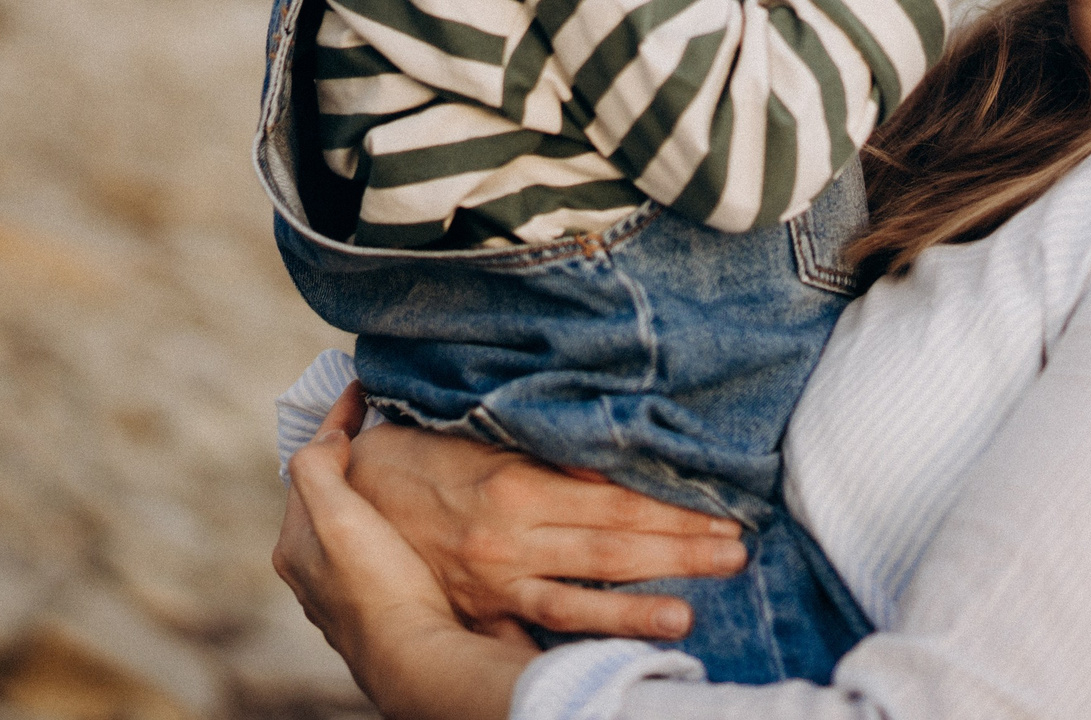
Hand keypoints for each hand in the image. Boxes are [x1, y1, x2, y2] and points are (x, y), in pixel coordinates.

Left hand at [276, 384, 537, 719]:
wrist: (417, 657)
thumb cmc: (377, 584)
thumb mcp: (334, 515)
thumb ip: (317, 467)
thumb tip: (331, 439)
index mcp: (295, 546)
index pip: (309, 466)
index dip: (335, 421)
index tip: (361, 387)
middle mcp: (317, 573)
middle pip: (332, 496)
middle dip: (354, 460)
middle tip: (385, 425)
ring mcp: (353, 591)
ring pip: (361, 525)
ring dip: (381, 493)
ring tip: (410, 466)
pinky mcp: (391, 604)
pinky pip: (390, 548)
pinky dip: (402, 523)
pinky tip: (429, 520)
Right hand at [347, 414, 746, 639]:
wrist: (354, 490)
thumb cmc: (430, 451)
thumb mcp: (492, 438)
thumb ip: (555, 457)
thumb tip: (614, 466)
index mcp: (521, 488)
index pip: (616, 504)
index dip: (672, 512)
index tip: (723, 516)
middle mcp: (511, 539)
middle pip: (611, 550)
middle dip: (678, 554)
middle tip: (735, 556)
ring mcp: (494, 581)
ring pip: (577, 599)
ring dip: (637, 608)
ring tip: (689, 617)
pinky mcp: (477, 609)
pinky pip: (530, 631)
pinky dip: (570, 641)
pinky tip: (610, 651)